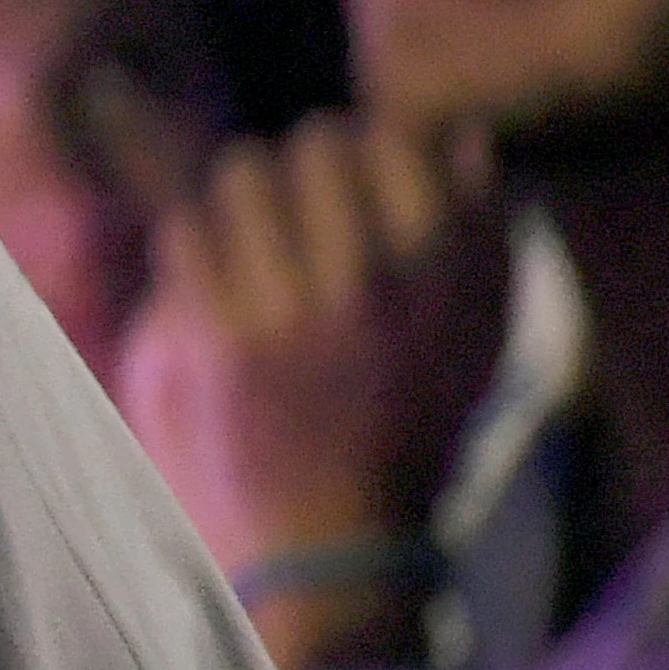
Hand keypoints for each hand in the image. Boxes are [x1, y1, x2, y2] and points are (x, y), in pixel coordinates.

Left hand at [111, 115, 506, 643]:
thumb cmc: (416, 424)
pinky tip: (218, 267)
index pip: (401, 140)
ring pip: (244, 173)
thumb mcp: (481, 338)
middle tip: (304, 194)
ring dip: (246, 192)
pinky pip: (186, 227)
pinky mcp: (220, 337)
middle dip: (305, 160)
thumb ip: (482, 235)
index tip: (365, 171)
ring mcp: (291, 310)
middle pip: (317, 143)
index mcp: (446, 281)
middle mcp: (373, 286)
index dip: (375, 143)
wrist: (342, 534)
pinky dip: (197, 237)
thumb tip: (464, 134)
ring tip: (257, 228)